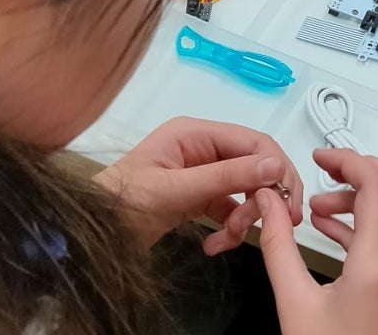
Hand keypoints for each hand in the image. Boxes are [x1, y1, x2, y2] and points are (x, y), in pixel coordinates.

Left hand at [95, 116, 301, 252]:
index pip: (253, 141)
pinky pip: (228, 209)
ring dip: (245, 218)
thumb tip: (275, 166)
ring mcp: (200, 174)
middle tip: (272, 224)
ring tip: (229, 239)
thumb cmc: (121, 203)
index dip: (276, 167)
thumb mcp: (175, 189)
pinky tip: (217, 245)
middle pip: (253, 165)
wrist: (90, 234)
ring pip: (244, 191)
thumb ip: (226, 177)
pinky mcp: (196, 198)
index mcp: (194, 133)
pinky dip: (230, 229)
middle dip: (262, 196)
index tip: (287, 199)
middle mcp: (201, 148)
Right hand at [257, 149, 377, 334]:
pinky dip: (376, 227)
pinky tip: (337, 230)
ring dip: (369, 200)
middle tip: (332, 170)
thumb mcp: (293, 305)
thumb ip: (278, 246)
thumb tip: (269, 203)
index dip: (348, 161)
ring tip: (323, 206)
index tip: (323, 159)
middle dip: (367, 170)